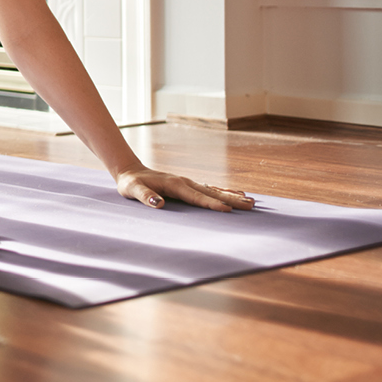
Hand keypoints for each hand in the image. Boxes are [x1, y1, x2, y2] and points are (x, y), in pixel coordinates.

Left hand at [116, 168, 252, 211]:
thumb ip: (145, 196)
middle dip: (231, 200)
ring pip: (214, 190)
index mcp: (175, 184)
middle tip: (251, 206)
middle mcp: (185, 182)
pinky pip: (210, 189)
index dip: (212, 204)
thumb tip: (159, 203)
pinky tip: (235, 195)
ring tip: (251, 202)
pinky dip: (224, 192)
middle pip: (212, 192)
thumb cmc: (131, 183)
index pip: (197, 197)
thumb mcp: (132, 190)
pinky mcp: (188, 186)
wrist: (131, 171)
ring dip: (232, 196)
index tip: (227, 211)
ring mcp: (188, 183)